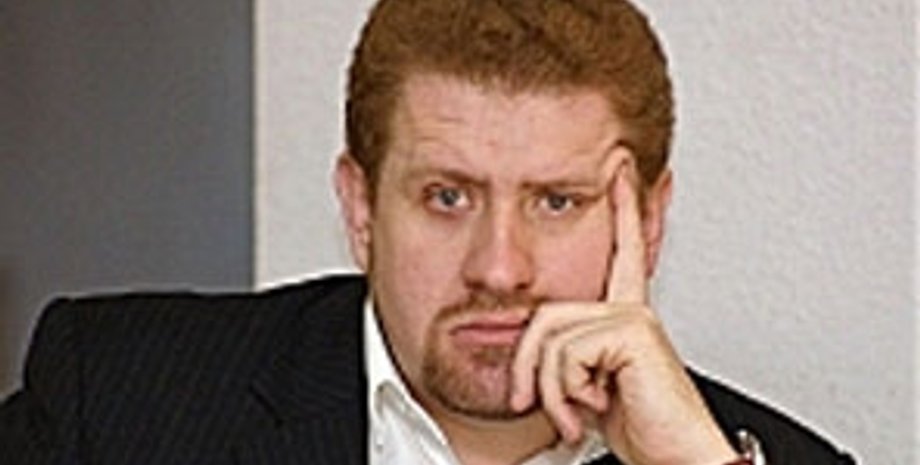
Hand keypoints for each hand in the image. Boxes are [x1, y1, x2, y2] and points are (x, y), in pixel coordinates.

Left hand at [510, 159, 737, 464]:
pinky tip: (593, 409)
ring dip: (550, 390)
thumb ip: (564, 362)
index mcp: (625, 319)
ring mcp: (633, 318)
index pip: (621, 252)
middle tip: (530, 403)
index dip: (624, 206)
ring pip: (548, 336)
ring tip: (573, 416)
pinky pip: (564, 354)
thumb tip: (526, 355)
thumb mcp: (586, 391)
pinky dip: (564, 394)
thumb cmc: (641, 431)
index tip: (622, 164)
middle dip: (527, 368)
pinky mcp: (632, 332)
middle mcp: (631, 311)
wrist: (675, 457)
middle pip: (544, 315)